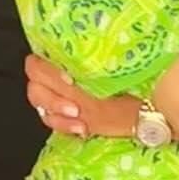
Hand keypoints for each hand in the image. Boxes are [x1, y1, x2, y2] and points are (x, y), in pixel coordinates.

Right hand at [24, 55, 139, 139]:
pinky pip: (51, 121)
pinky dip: (64, 125)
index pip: (37, 64)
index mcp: (66, 59)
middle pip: (35, 86)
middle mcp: (58, 77)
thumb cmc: (131, 84)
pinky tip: (81, 128)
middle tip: (75, 107)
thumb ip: (90, 64)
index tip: (69, 80)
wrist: (144, 108)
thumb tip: (77, 52)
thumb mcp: (112, 72)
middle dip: (53, 98)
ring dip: (58, 112)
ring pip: (40, 105)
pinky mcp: (64, 116)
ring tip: (79, 119)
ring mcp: (59, 97)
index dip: (48, 72)